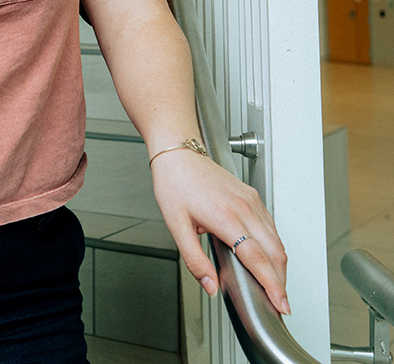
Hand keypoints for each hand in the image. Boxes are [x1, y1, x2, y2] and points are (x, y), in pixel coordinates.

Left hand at [150, 151, 289, 314]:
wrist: (178, 153)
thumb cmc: (175, 183)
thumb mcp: (176, 225)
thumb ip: (195, 260)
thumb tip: (210, 286)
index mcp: (225, 217)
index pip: (257, 258)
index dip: (272, 285)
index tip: (280, 304)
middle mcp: (244, 207)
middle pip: (275, 252)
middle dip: (281, 281)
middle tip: (280, 303)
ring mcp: (251, 200)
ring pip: (277, 240)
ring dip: (280, 265)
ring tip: (274, 285)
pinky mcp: (252, 196)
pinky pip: (271, 226)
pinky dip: (274, 247)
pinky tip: (267, 257)